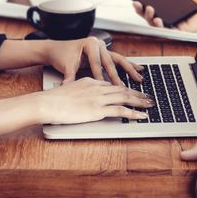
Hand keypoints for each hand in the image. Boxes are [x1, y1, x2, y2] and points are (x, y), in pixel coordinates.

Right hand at [35, 77, 155, 124]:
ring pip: (125, 97)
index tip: (131, 92)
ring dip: (140, 101)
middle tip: (148, 96)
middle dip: (137, 93)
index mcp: (90, 82)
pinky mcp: (98, 110)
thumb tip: (82, 100)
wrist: (47, 102)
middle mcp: (97, 87)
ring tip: (150, 104)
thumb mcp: (69, 91)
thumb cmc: (53, 100)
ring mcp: (99, 98)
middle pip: (122, 89)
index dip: (124, 88)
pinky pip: (121, 111)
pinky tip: (141, 116)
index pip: (111, 84)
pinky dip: (134, 113)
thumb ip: (79, 93)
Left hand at [44, 37, 143, 85]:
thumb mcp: (65, 65)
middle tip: (124, 87)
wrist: (56, 49)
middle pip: (111, 61)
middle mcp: (99, 44)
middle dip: (118, 75)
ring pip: (119, 60)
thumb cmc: (61, 55)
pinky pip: (118, 61)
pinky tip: (138, 70)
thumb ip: (69, 76)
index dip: (99, 75)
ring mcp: (104, 48)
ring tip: (139, 78)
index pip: (96, 62)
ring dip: (130, 70)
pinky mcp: (105, 53)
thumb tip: (67, 86)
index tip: (103, 87)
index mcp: (89, 43)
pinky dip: (128, 66)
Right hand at [132, 0, 196, 31]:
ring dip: (148, 16)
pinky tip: (157, 18)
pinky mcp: (178, 29)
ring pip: (154, 24)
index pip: (149, 7)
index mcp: (167, 8)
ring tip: (148, 8)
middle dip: (140, 10)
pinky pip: (166, 29)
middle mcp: (168, 17)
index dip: (140, 4)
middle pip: (148, 16)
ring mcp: (172, 24)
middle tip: (136, 3)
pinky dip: (160, 24)